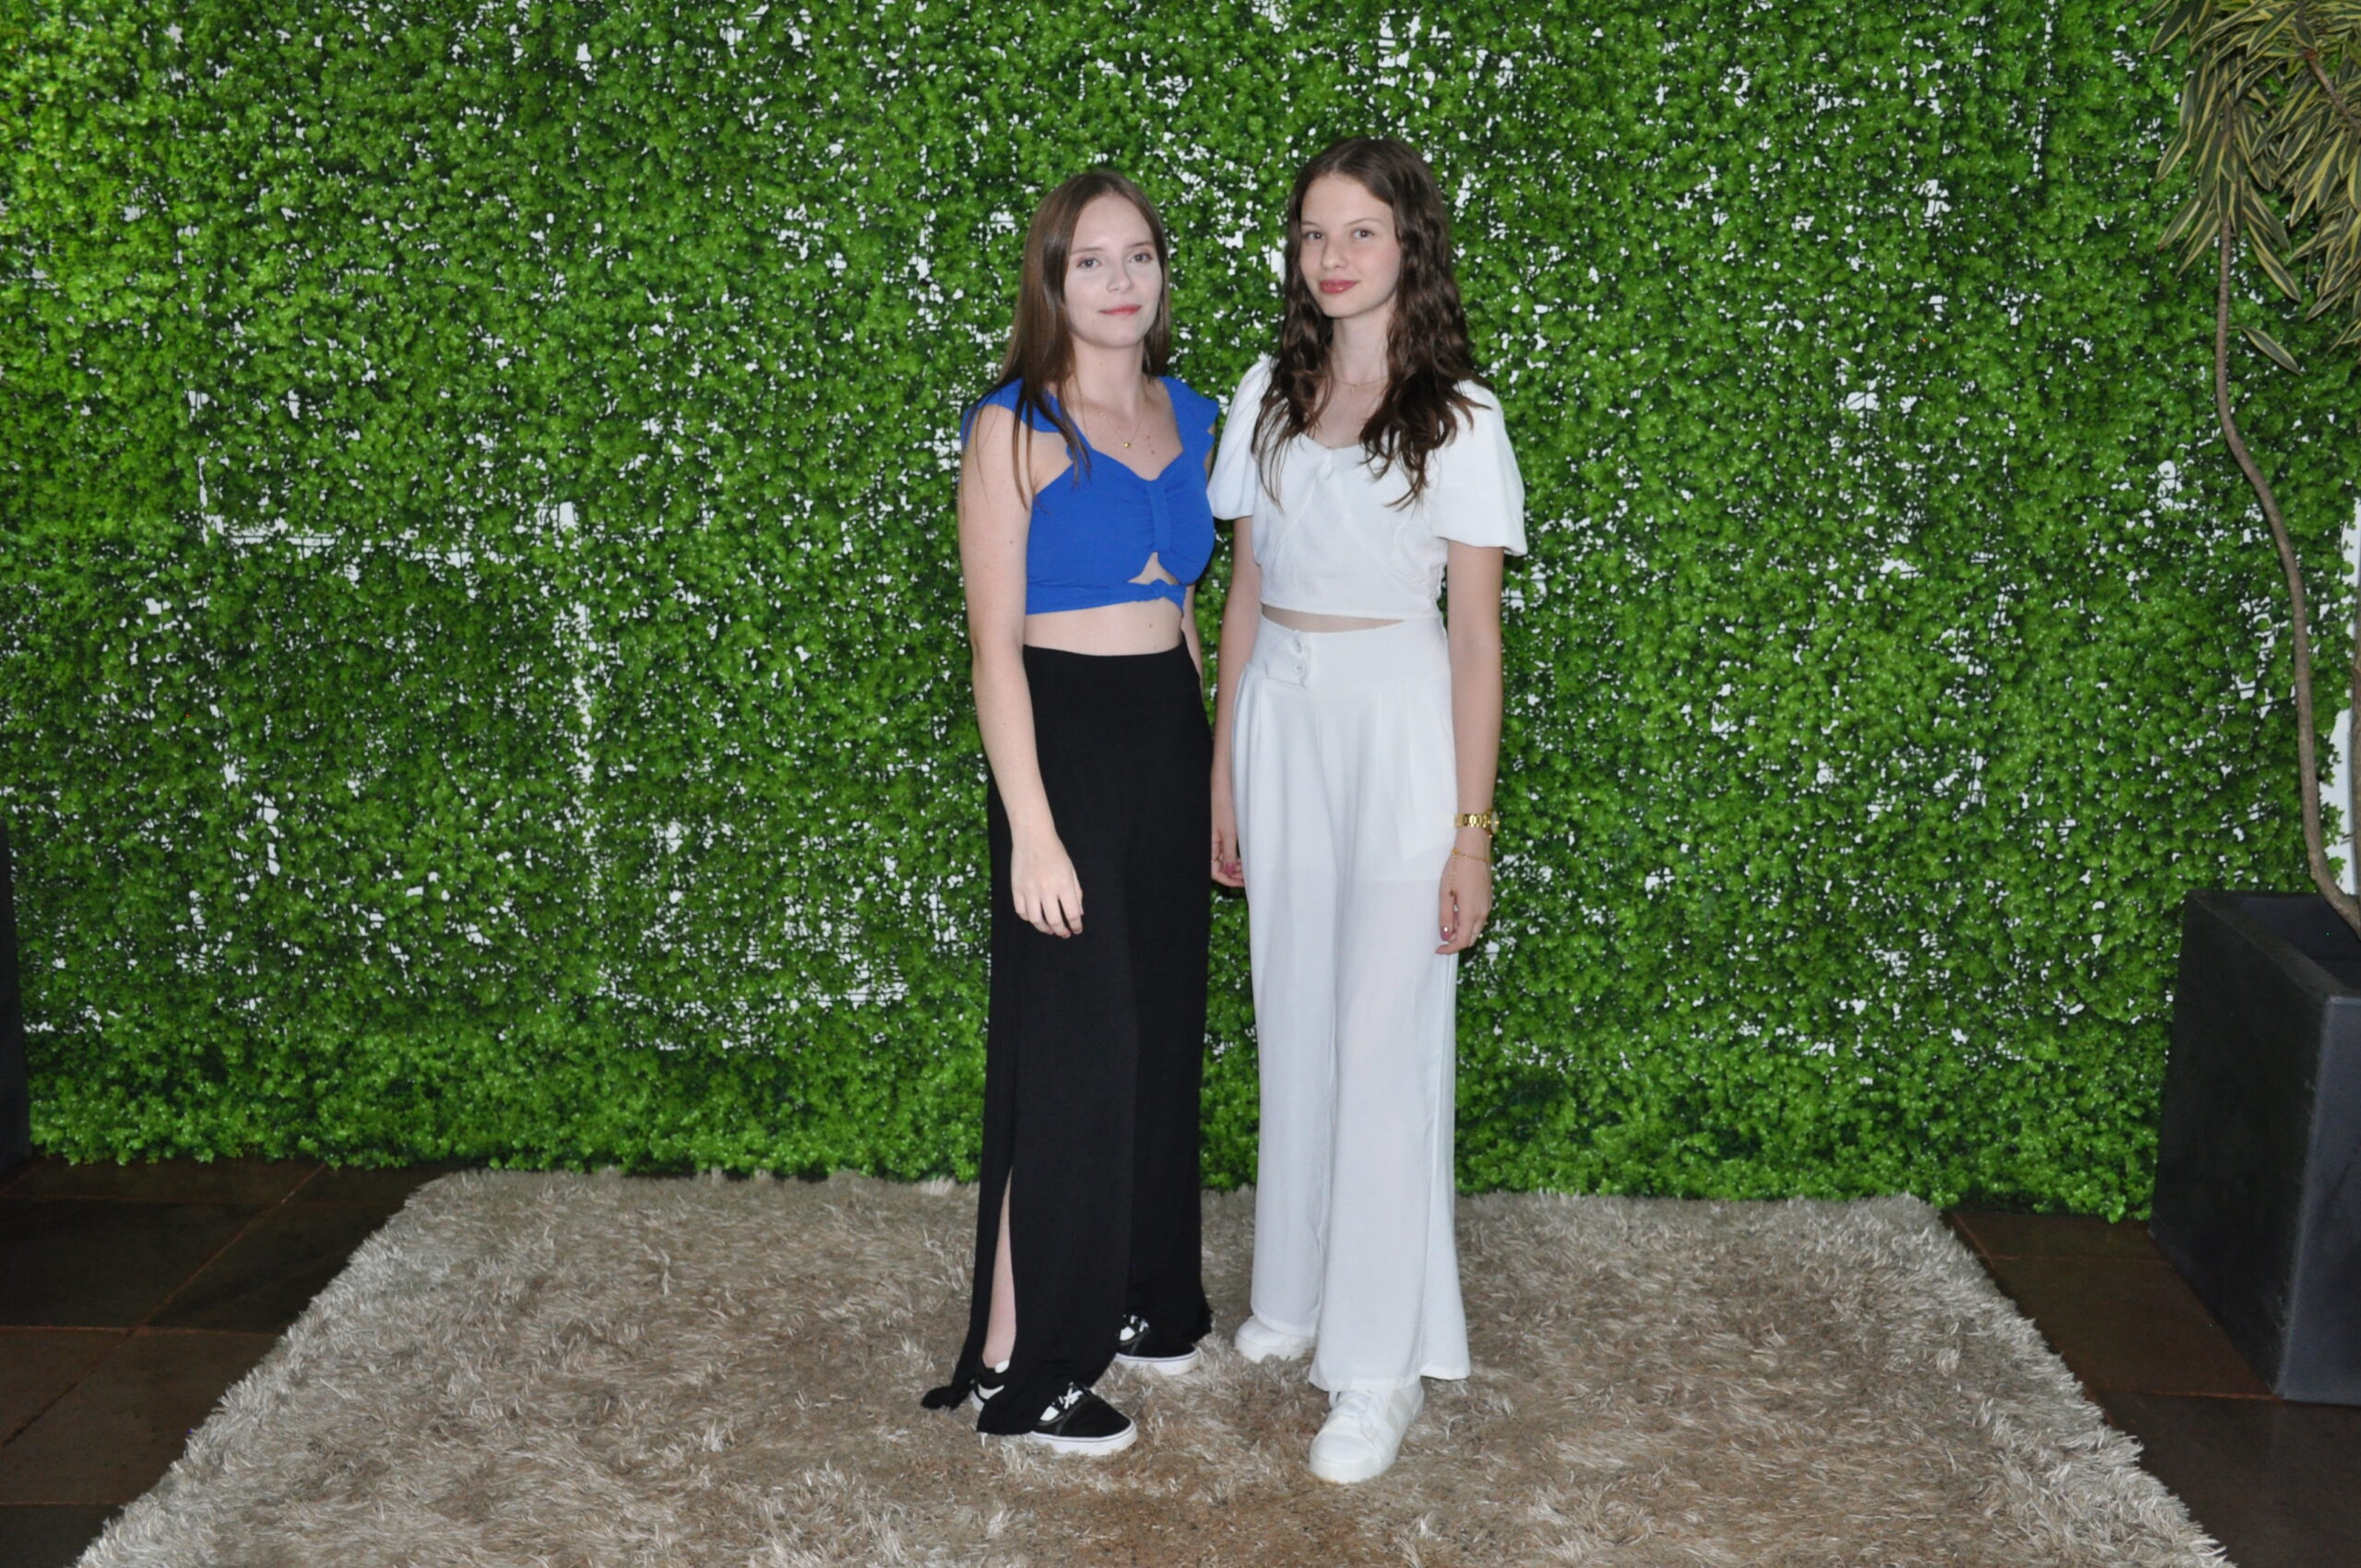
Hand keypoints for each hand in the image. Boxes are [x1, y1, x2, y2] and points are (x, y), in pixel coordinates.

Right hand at [1012, 835, 1083, 937]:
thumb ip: (1076, 892)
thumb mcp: (1071, 870)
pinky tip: (1034, 917)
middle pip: (1054, 920)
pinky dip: (1028, 918)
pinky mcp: (1016, 888)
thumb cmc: (1055, 852)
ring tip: (1049, 929)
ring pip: (1035, 919)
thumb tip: (1078, 913)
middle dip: (1061, 931)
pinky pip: (1021, 911)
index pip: (1072, 913)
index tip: (1076, 930)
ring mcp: (1029, 889)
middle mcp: (1047, 889)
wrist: (1033, 837)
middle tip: (1064, 934)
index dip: (1075, 925)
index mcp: (1064, 884)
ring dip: (1044, 928)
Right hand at [1211, 779, 1243, 887]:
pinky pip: (1225, 851)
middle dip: (1232, 875)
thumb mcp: (1229, 833)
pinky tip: (1242, 858)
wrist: (1222, 789)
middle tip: (1247, 877)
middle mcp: (1210, 845)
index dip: (1227, 880)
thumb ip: (1229, 854)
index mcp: (1209, 846)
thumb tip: (1229, 872)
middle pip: (1218, 868)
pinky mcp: (1220, 834)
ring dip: (1234, 867)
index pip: (1214, 871)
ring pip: (1223, 861)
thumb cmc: (1223, 808)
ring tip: (1247, 868)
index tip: (1242, 882)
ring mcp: (1215, 840)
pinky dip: (1233, 858)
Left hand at [1436, 834, 1492, 953]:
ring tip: (1448, 919)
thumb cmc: (1457, 869)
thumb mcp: (1445, 894)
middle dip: (1456, 941)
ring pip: (1476, 929)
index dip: (1449, 949)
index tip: (1438, 949)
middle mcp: (1483, 913)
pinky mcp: (1488, 900)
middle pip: (1471, 938)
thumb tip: (1446, 936)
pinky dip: (1468, 922)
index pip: (1462, 941)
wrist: (1474, 850)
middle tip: (1442, 934)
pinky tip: (1458, 911)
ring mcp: (1487, 906)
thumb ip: (1446, 917)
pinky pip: (1479, 919)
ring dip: (1462, 931)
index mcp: (1472, 913)